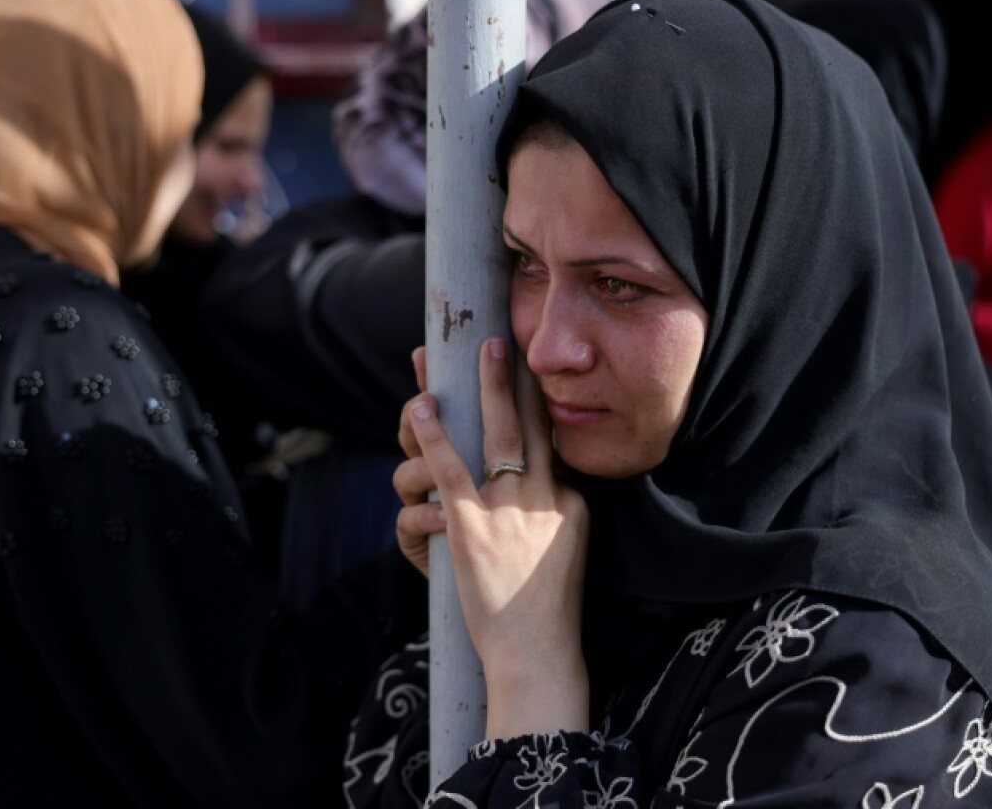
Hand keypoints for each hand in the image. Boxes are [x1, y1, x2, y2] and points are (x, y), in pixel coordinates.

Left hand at [395, 338, 590, 738]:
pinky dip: (433, 435)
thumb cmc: (548, 610)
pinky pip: (450, 469)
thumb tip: (547, 481)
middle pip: (531, 424)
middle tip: (500, 340)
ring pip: (495, 433)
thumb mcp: (569, 549)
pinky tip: (420, 408)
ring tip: (463, 353)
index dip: (537, 400)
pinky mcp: (471, 526)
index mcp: (571, 501)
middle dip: (514, 378)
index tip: (528, 369)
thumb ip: (560, 511)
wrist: (537, 652)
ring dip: (480, 389)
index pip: (553, 441)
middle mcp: (546, 496)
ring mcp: (509, 509)